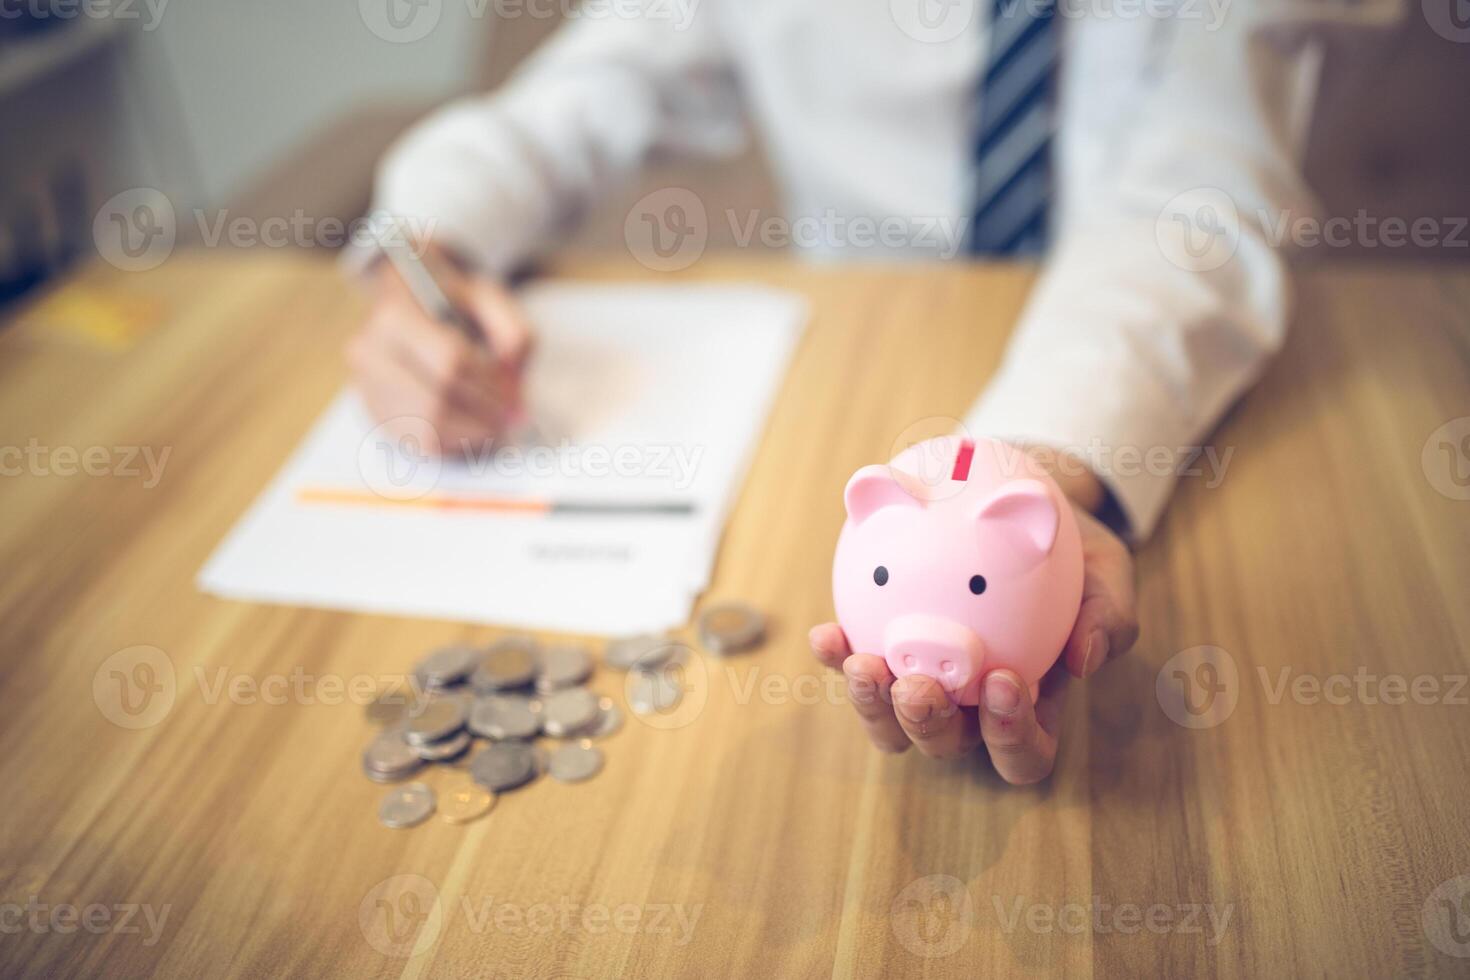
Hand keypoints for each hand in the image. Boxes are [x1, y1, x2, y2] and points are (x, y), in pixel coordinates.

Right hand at [346, 243, 532, 456]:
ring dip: (473, 431)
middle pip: (438, 400)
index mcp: (393, 314)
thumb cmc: (450, 305)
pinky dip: (457, 441)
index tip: (517, 394)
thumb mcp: (487, 298)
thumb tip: (512, 373)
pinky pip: (421, 442)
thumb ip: (510, 329)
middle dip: (484, 413)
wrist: (407, 310)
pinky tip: (476, 429)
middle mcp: (369, 352)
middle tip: (514, 415)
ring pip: (429, 427)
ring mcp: (368, 388)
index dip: (490, 384)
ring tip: (498, 423)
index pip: (450, 361)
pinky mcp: (377, 415)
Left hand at [809, 487, 1138, 784]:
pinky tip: (826, 635)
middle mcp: (971, 707)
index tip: (1005, 680)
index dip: (1011, 736)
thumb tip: (1084, 661)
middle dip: (927, 725)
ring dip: (873, 704)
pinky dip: (836, 657)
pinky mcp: (883, 648)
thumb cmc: (1072, 552)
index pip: (1023, 752)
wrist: (1024, 502)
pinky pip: (854, 663)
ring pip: (891, 722)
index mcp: (1029, 706)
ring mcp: (923, 680)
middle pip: (946, 744)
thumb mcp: (1107, 572)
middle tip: (918, 686)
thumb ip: (1108, 615)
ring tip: (863, 663)